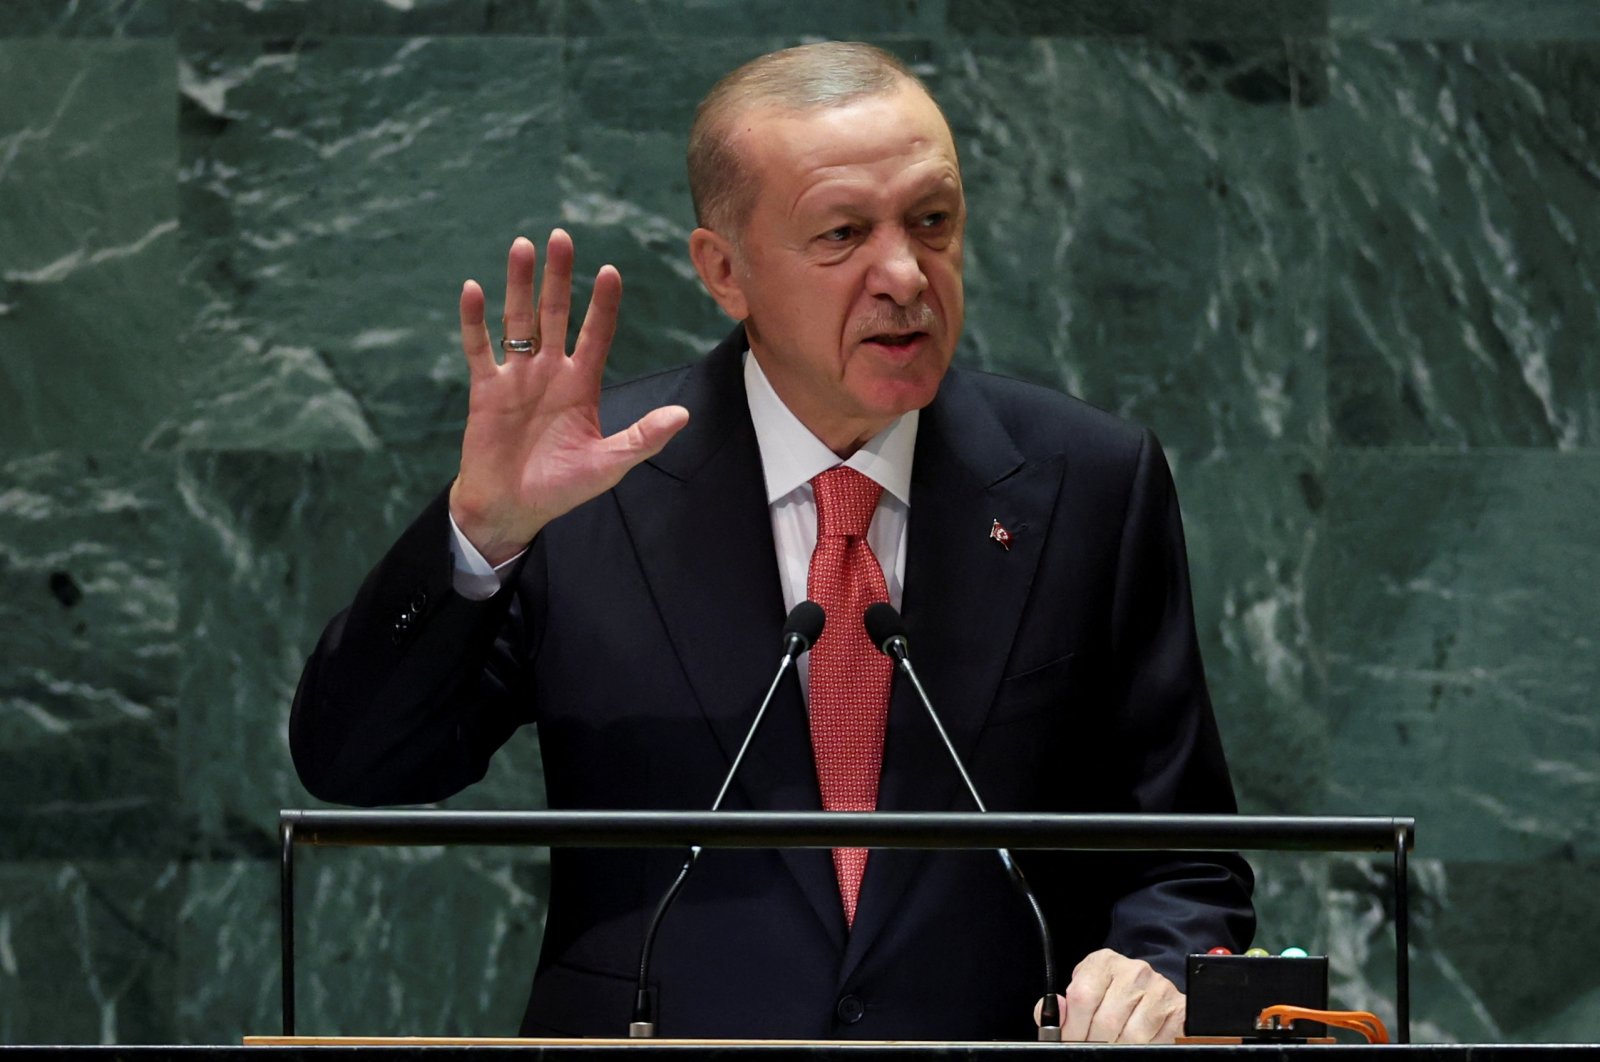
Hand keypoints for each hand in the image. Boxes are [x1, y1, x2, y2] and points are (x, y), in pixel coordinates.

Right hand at [449, 231, 689, 563]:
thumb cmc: (562, 488)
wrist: (511, 509)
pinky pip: (479, 348)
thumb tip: (683, 416)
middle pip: (556, 314)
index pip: (596, 334)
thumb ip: (642, 438)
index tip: (611, 271)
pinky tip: (473, 289)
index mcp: (582, 385)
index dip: (603, 304)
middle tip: (561, 236)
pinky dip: (475, 320)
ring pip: (518, 320)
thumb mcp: (608, 465)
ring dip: (519, 284)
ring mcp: (517, 377)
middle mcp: (550, 372)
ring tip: (522, 246)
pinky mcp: (486, 389)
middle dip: (559, 276)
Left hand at [1036, 949, 1184, 1042]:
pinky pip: (1157, 1042)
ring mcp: (1159, 989)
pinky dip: (1144, 1049)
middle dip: (1095, 1044)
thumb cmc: (1111, 992)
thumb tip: (1049, 1014)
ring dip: (1119, 1048)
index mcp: (1104, 963)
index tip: (1069, 1042)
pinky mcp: (1179, 1009)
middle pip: (1106, 1022)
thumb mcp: (1084, 990)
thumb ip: (1064, 1006)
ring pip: (1132, 1037)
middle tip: (1092, 1049)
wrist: (1150, 988)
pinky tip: (1137, 1044)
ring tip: (1113, 1046)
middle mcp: (1134, 971)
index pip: (1081, 998)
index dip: (1072, 1028)